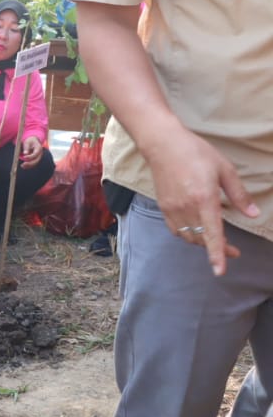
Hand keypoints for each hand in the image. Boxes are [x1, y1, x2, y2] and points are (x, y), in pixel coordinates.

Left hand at [19, 136, 43, 168]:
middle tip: (22, 164)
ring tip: (22, 166)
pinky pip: (33, 164)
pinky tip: (23, 166)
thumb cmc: (30, 141)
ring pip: (35, 163)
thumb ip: (26, 147)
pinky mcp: (36, 160)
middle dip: (29, 163)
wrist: (33, 142)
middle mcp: (40, 154)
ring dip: (28, 166)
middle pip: (36, 160)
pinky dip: (28, 166)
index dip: (30, 156)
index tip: (24, 157)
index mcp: (39, 148)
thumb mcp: (27, 142)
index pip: (35, 154)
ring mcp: (39, 157)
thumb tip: (25, 153)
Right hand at [144, 128, 258, 275]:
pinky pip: (177, 230)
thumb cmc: (196, 153)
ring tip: (215, 238)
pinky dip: (189, 235)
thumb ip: (239, 195)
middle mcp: (186, 207)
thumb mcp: (225, 170)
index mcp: (204, 198)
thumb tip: (254, 215)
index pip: (212, 233)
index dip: (217, 254)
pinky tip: (197, 229)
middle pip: (202, 239)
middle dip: (217, 249)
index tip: (220, 271)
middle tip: (233, 250)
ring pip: (189, 237)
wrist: (163, 145)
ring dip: (203, 242)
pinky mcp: (164, 207)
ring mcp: (172, 209)